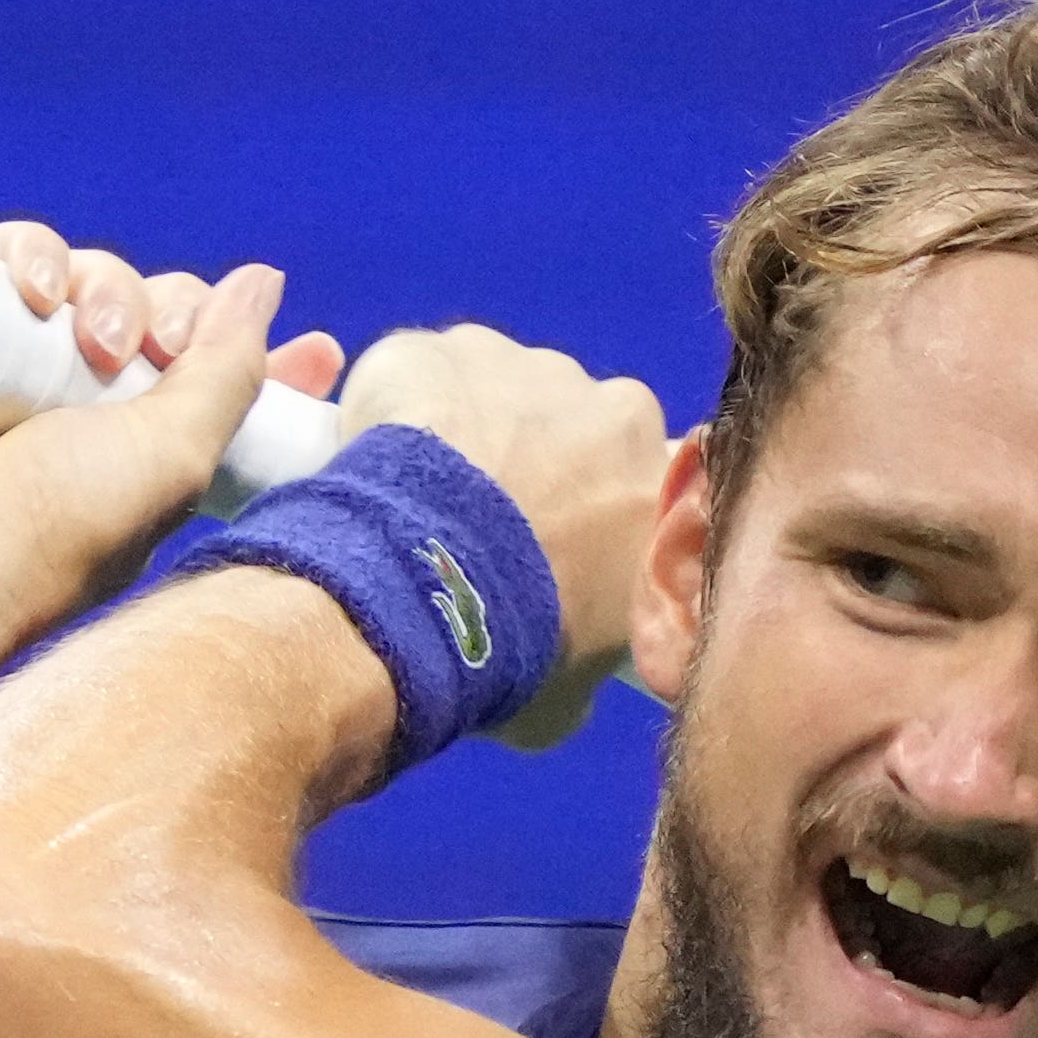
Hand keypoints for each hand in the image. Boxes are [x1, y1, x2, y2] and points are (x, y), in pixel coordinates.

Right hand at [0, 222, 347, 711]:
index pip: (200, 383)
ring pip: (67, 275)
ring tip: (80, 331)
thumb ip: (230, 370)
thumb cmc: (50, 530)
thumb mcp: (175, 458)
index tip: (321, 351)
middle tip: (151, 349)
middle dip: (164, 310)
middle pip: (139, 310)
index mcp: (122, 459)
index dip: (253, 357)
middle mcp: (54, 412)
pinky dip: (19, 254)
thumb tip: (263, 284)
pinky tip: (29, 293)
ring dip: (97, 283)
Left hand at [336, 325, 669, 747]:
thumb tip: (574, 671)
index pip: (647, 475)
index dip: (600, 500)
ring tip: (421, 498)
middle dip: (537, 456)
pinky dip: (399, 405)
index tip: (560, 533)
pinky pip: (419, 371)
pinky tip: (375, 462)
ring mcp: (524, 365)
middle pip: (575, 421)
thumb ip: (596, 649)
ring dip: (470, 426)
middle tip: (483, 522)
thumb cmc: (517, 651)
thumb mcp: (581, 687)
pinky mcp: (438, 350)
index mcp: (661, 479)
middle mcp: (612, 404)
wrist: (428, 596)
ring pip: (497, 386)